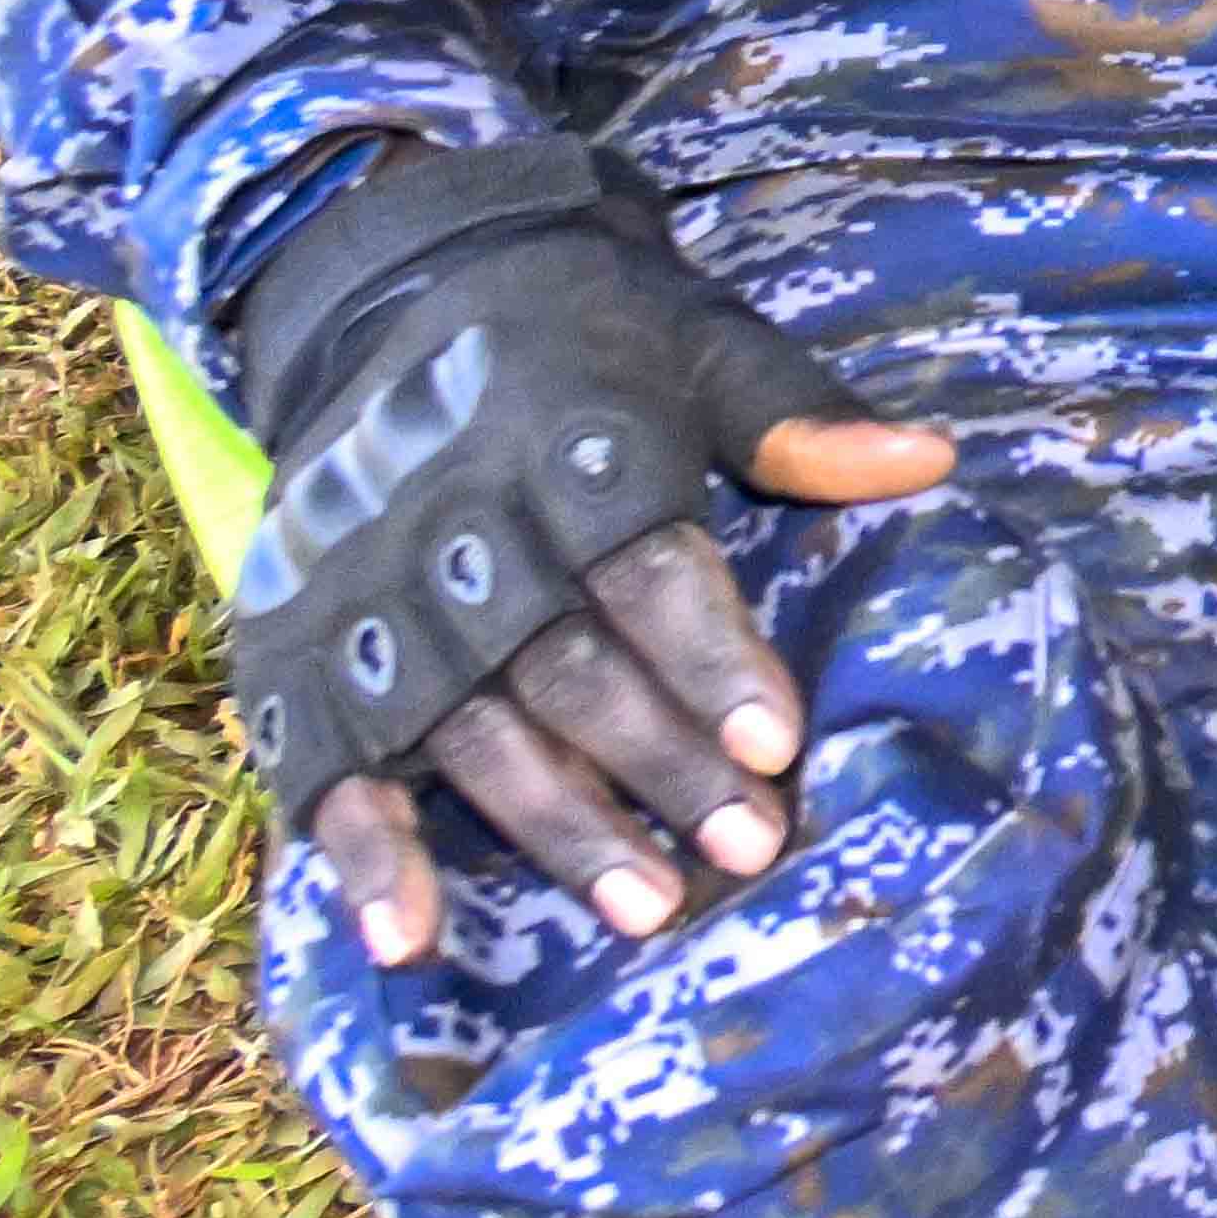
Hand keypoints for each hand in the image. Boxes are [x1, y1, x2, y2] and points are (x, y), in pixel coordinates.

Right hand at [221, 140, 956, 972]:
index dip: (710, 658)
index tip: (779, 745)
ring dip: (552, 824)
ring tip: (643, 907)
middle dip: (656, 762)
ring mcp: (360, 590)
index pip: (646, 566)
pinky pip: (316, 757)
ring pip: (463, 727)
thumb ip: (796, 418)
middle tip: (746, 851)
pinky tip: (403, 938)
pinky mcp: (287, 640)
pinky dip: (359, 853)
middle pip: (563, 664)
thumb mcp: (697, 342)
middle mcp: (454, 521)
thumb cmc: (584, 329)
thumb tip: (930, 463)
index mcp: (567, 439)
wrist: (387, 279)